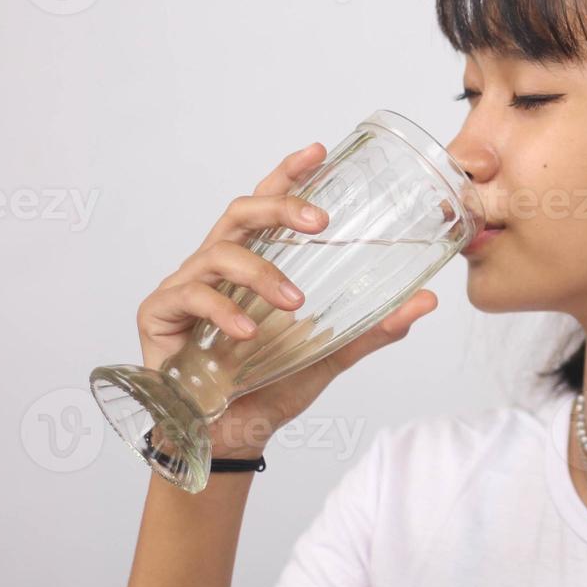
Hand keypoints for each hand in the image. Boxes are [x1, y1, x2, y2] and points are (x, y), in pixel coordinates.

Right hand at [134, 143, 438, 456]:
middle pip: (239, 212)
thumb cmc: (269, 384)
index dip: (288, 175)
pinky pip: (191, 297)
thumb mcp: (330, 352)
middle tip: (320, 221)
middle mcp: (216, 265)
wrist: (231, 434)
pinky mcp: (159, 315)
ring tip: (295, 303)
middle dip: (279, 205)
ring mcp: (185, 286)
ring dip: (262, 272)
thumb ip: (372, 326)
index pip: (268, 205)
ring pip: (220, 252)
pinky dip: (223, 311)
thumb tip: (427, 301)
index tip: (319, 152)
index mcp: (253, 262)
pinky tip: (250, 333)